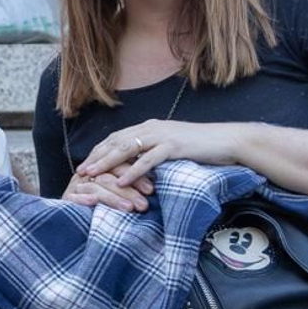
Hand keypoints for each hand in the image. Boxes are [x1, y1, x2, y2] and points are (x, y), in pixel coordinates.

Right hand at [62, 163, 154, 212]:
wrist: (72, 230)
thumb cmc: (103, 212)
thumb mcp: (119, 197)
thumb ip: (130, 189)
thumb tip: (155, 189)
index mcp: (100, 170)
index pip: (118, 168)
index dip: (134, 177)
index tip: (150, 190)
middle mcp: (87, 177)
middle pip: (108, 177)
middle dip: (127, 190)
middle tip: (143, 204)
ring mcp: (76, 187)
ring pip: (95, 188)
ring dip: (112, 197)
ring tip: (128, 208)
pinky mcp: (66, 199)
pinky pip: (74, 197)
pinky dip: (84, 199)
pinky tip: (94, 203)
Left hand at [78, 119, 242, 185]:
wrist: (228, 140)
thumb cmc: (201, 147)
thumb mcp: (172, 146)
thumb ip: (154, 151)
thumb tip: (139, 164)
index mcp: (150, 127)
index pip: (117, 138)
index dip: (99, 150)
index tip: (85, 163)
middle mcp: (152, 128)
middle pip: (116, 141)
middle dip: (96, 156)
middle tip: (79, 171)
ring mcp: (162, 135)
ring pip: (127, 148)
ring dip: (106, 162)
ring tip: (91, 174)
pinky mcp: (174, 146)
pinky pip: (148, 159)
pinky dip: (132, 171)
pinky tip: (120, 181)